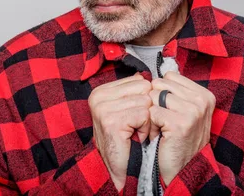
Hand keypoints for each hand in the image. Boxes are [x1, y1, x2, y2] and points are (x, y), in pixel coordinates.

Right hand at [88, 73, 151, 190]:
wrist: (119, 168)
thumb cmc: (124, 138)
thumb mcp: (125, 108)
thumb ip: (132, 90)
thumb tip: (145, 75)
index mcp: (100, 91)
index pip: (138, 80)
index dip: (142, 100)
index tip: (132, 116)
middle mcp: (98, 97)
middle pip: (144, 88)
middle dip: (146, 108)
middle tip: (134, 125)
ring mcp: (103, 108)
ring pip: (146, 102)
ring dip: (146, 120)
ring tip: (133, 132)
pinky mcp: (112, 121)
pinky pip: (144, 115)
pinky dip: (145, 128)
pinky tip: (134, 137)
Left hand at [149, 71, 215, 185]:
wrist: (184, 169)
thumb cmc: (180, 139)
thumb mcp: (185, 110)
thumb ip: (176, 90)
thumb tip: (159, 70)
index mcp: (204, 94)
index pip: (169, 76)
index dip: (163, 93)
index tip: (171, 111)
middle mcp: (202, 100)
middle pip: (160, 84)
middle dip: (156, 103)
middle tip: (165, 122)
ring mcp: (193, 111)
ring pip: (154, 97)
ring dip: (153, 115)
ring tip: (163, 129)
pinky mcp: (180, 123)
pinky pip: (152, 112)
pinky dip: (151, 126)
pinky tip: (161, 137)